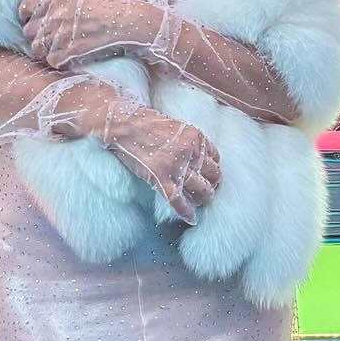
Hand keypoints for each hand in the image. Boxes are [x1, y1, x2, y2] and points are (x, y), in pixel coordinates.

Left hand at [18, 0, 166, 69]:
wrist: (126, 21)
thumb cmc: (107, 8)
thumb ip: (59, 5)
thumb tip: (45, 14)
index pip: (24, 9)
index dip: (28, 18)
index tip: (36, 23)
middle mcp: (53, 16)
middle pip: (29, 32)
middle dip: (38, 36)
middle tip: (51, 40)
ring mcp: (59, 35)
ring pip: (37, 49)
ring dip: (46, 51)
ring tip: (61, 49)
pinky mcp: (69, 52)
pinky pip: (51, 61)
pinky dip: (58, 61)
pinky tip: (70, 57)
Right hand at [97, 103, 221, 224]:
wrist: (124, 124)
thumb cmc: (145, 123)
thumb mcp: (175, 126)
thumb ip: (187, 141)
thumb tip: (193, 157)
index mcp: (195, 137)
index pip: (215, 157)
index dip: (212, 168)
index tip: (208, 175)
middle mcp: (190, 152)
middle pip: (213, 175)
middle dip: (212, 184)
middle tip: (207, 190)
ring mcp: (176, 166)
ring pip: (201, 190)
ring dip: (203, 198)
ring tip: (199, 202)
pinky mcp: (160, 177)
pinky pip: (178, 200)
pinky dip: (186, 211)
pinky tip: (190, 217)